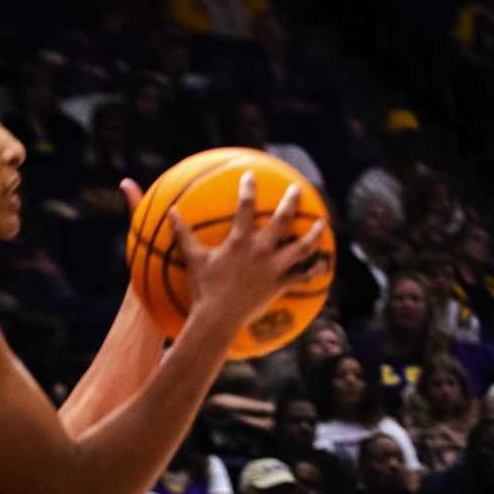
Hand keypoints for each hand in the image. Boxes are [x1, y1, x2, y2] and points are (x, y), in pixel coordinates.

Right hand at [161, 171, 331, 333]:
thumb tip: (170, 211)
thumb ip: (183, 233)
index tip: (251, 175)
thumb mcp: (193, 258)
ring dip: (314, 235)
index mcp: (240, 241)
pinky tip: (324, 267)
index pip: (245, 207)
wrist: (218, 318)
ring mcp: (273, 269)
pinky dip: (314, 271)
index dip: (248, 188)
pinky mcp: (280, 285)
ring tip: (322, 224)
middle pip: (282, 221)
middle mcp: (261, 251)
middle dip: (291, 202)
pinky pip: (302, 277)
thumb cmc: (204, 288)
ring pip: (301, 248)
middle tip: (297, 189)